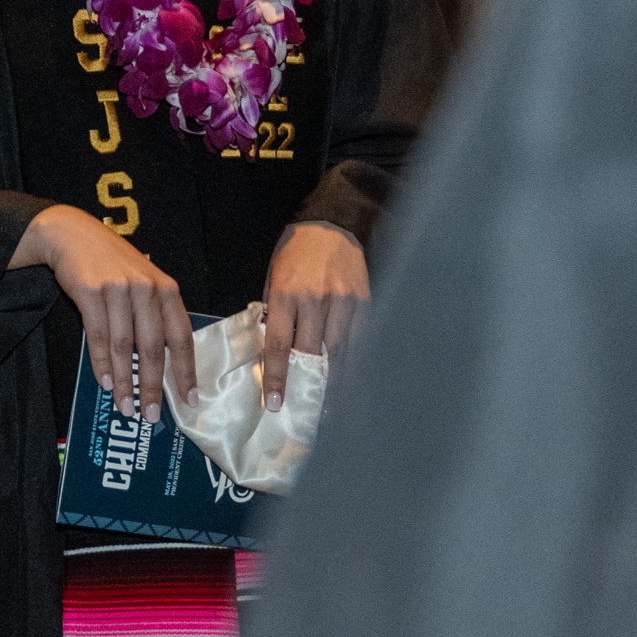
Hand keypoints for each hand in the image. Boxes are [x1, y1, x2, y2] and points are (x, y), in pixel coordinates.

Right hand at [16, 205, 195, 427]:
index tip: (189, 400)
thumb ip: (156, 315)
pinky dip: (101, 362)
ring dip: (125, 381)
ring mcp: (118, 289)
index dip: (185, 371)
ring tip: (125, 406)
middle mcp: (146, 288)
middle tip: (151, 415)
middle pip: (153, 347)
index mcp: (166, 289)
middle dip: (153, 385)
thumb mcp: (144, 282)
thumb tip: (166, 364)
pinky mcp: (90, 290)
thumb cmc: (112, 265)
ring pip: (124, 345)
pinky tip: (105, 381)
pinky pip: (98, 335)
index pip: (182, 337)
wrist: (73, 234)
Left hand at [261, 221, 368, 406]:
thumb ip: (274, 313)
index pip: (277, 345)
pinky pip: (359, 341)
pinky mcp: (364, 303)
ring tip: (328, 404)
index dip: (276, 377)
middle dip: (306, 385)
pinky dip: (353, 362)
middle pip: (311, 354)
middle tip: (303, 410)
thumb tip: (272, 349)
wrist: (331, 226)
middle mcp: (315, 301)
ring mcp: (343, 303)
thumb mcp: (272, 278)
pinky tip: (348, 377)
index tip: (273, 402)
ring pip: (339, 353)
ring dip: (334, 382)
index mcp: (285, 295)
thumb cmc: (295, 254)